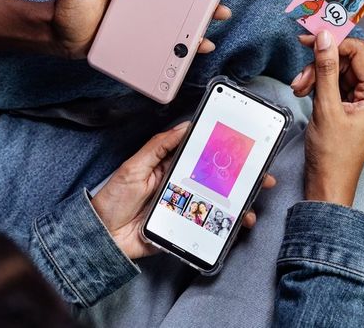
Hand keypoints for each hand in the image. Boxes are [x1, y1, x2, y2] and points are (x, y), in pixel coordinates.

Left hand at [91, 122, 275, 258]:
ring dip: (238, 204)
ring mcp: (184, 208)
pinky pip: (208, 226)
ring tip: (250, 205)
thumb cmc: (114, 199)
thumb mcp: (134, 166)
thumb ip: (159, 147)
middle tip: (261, 175)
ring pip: (217, 204)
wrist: (102, 236)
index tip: (243, 146)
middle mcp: (180, 187)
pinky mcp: (183, 229)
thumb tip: (183, 126)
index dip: (222, 151)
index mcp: (170, 167)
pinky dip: (225, 226)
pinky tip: (236, 224)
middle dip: (241, 178)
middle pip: (216, 180)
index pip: (201, 156)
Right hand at [290, 31, 363, 205]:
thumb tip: (325, 38)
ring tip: (299, 88)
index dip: (334, 44)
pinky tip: (304, 92)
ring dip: (316, 76)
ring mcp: (362, 104)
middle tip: (300, 77)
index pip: (359, 53)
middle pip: (347, 62)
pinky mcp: (350, 110)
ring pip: (338, 73)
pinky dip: (318, 86)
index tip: (310, 41)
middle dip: (320, 65)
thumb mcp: (326, 107)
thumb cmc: (332, 155)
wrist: (328, 184)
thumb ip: (326, 69)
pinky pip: (334, 86)